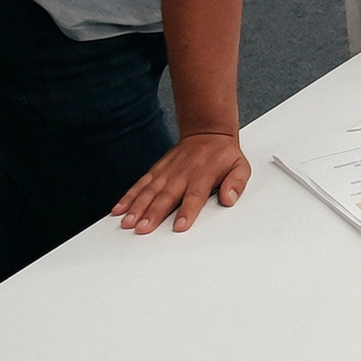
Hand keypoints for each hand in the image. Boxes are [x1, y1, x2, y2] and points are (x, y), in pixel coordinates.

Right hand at [111, 132, 250, 234]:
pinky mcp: (157, 170)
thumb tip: (229, 198)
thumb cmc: (224, 155)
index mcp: (204, 176)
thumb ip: (237, 183)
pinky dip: (129, 196)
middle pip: (167, 196)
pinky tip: (119, 209)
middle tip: (143, 228)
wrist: (208, 132)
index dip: (187, 211)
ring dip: (137, 207)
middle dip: (154, 213)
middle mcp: (183, 174)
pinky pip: (141, 184)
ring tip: (127, 222)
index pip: (195, 196)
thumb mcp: (241, 166)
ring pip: (150, 191)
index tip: (180, 226)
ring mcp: (168, 172)